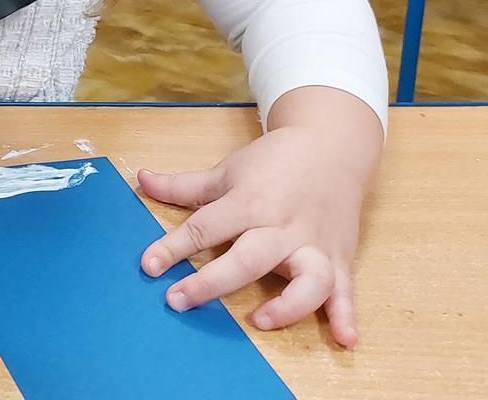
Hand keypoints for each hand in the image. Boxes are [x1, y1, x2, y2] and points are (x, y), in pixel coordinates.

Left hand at [137, 87, 382, 346]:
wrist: (333, 147)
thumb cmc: (274, 162)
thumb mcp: (227, 171)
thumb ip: (183, 186)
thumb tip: (140, 180)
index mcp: (249, 201)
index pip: (206, 227)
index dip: (173, 247)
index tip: (147, 266)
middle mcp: (282, 226)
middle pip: (248, 257)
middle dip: (212, 281)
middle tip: (177, 300)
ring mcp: (313, 245)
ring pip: (307, 278)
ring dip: (287, 304)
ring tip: (260, 320)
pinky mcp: (339, 258)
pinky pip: (346, 291)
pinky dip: (347, 316)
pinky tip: (344, 339)